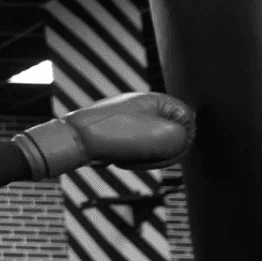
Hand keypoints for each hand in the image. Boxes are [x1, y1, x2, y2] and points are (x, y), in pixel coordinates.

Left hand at [13, 91, 193, 179]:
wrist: (73, 142)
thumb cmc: (114, 135)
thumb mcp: (160, 137)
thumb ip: (182, 138)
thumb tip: (183, 142)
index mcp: (156, 99)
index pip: (188, 119)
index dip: (182, 140)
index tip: (166, 150)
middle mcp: (144, 106)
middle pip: (173, 134)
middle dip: (162, 153)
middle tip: (144, 159)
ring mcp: (131, 119)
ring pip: (155, 145)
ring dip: (146, 158)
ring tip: (127, 159)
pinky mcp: (120, 133)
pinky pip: (137, 149)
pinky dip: (133, 158)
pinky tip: (120, 160)